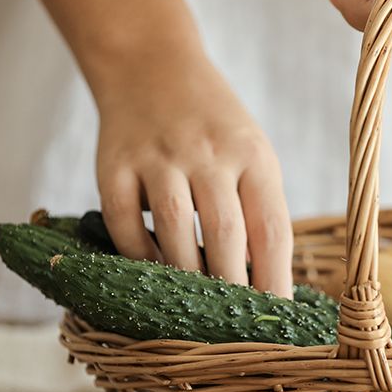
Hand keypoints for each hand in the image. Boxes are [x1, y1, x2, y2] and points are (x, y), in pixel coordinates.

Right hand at [96, 47, 293, 297]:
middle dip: (232, 289)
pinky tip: (150, 273)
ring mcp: (158, 157)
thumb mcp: (253, 155)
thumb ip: (260, 210)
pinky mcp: (114, 163)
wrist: (152, 66)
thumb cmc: (216, 127)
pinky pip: (124, 223)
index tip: (277, 318)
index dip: (275, 281)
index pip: (272, 230)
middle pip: (226, 237)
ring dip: (186, 278)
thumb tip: (269, 283)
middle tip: (233, 324)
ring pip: (174, 233)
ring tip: (194, 308)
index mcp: (254, 157)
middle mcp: (209, 155)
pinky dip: (137, 256)